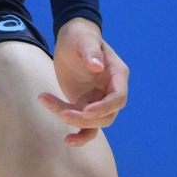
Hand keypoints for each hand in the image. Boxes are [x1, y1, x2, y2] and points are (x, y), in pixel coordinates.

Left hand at [35, 18, 128, 146]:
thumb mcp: (83, 39)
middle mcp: (110, 91)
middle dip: (86, 119)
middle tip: (62, 114)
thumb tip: (96, 66)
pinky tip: (66, 140)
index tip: (86, 110)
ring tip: (58, 116)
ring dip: (78, 125)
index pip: (118, 97)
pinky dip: (77, 133)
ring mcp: (98, 100)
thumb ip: (90, 51)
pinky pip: (84, 125)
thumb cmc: (79, 36)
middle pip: (107, 115)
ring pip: (94, 124)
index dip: (105, 107)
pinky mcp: (84, 105)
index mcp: (117, 75)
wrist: (70, 40)